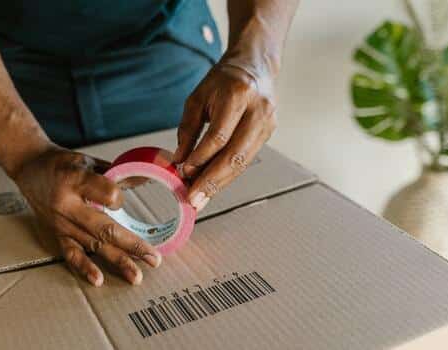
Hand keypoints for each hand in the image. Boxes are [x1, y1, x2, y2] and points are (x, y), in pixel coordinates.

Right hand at [12, 146, 161, 286]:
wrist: (28, 168)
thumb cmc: (61, 163)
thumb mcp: (87, 160)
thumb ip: (113, 174)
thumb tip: (143, 182)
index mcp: (76, 180)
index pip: (107, 194)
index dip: (120, 199)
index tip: (122, 198)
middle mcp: (67, 205)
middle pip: (104, 228)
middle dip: (132, 245)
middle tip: (154, 259)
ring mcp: (62, 223)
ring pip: (93, 245)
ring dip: (117, 261)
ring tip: (136, 276)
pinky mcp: (56, 234)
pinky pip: (71, 254)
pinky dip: (85, 268)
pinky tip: (98, 280)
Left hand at [173, 63, 276, 210]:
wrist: (255, 66)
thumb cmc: (223, 81)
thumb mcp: (198, 98)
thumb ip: (188, 129)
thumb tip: (179, 161)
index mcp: (238, 95)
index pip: (219, 135)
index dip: (201, 157)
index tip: (184, 172)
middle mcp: (258, 110)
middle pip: (235, 155)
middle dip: (212, 181)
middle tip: (194, 200)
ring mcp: (267, 124)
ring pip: (242, 162)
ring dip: (220, 184)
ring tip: (200, 199)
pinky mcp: (269, 134)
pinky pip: (246, 160)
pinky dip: (228, 175)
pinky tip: (213, 186)